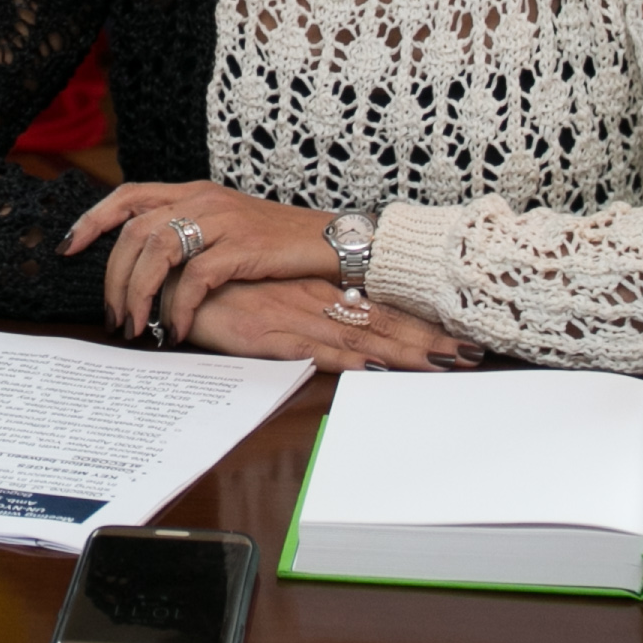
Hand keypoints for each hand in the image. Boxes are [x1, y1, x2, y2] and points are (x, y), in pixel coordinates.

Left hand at [59, 181, 337, 340]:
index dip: (94, 220)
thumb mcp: (225, 224)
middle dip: (114, 277)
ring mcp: (221, 221)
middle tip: (112, 313)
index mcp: (193, 191)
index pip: (128, 195)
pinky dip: (180, 307)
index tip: (70, 249)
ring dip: (139, 294)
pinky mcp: (242, 248)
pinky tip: (177, 330)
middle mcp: (201, 199)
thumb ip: (187, 231)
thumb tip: (145, 263)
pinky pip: (195, 279)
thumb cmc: (277, 241)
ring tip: (137, 326)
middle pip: (133, 231)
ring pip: (157, 253)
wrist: (332, 240)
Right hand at [182, 277, 484, 373]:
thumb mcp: (267, 296)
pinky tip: (377, 367)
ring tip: (446, 363)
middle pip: (383, 324)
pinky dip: (349, 359)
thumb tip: (337, 325)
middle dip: (429, 340)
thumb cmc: (216, 286)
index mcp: (316, 289)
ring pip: (361, 336)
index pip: (381, 308)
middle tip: (474, 354)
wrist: (168, 275)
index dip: (421, 324)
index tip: (461, 338)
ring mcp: (293, 317)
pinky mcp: (266, 334)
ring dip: (405, 351)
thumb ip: (301, 310)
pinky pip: (316, 350)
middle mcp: (313, 300)